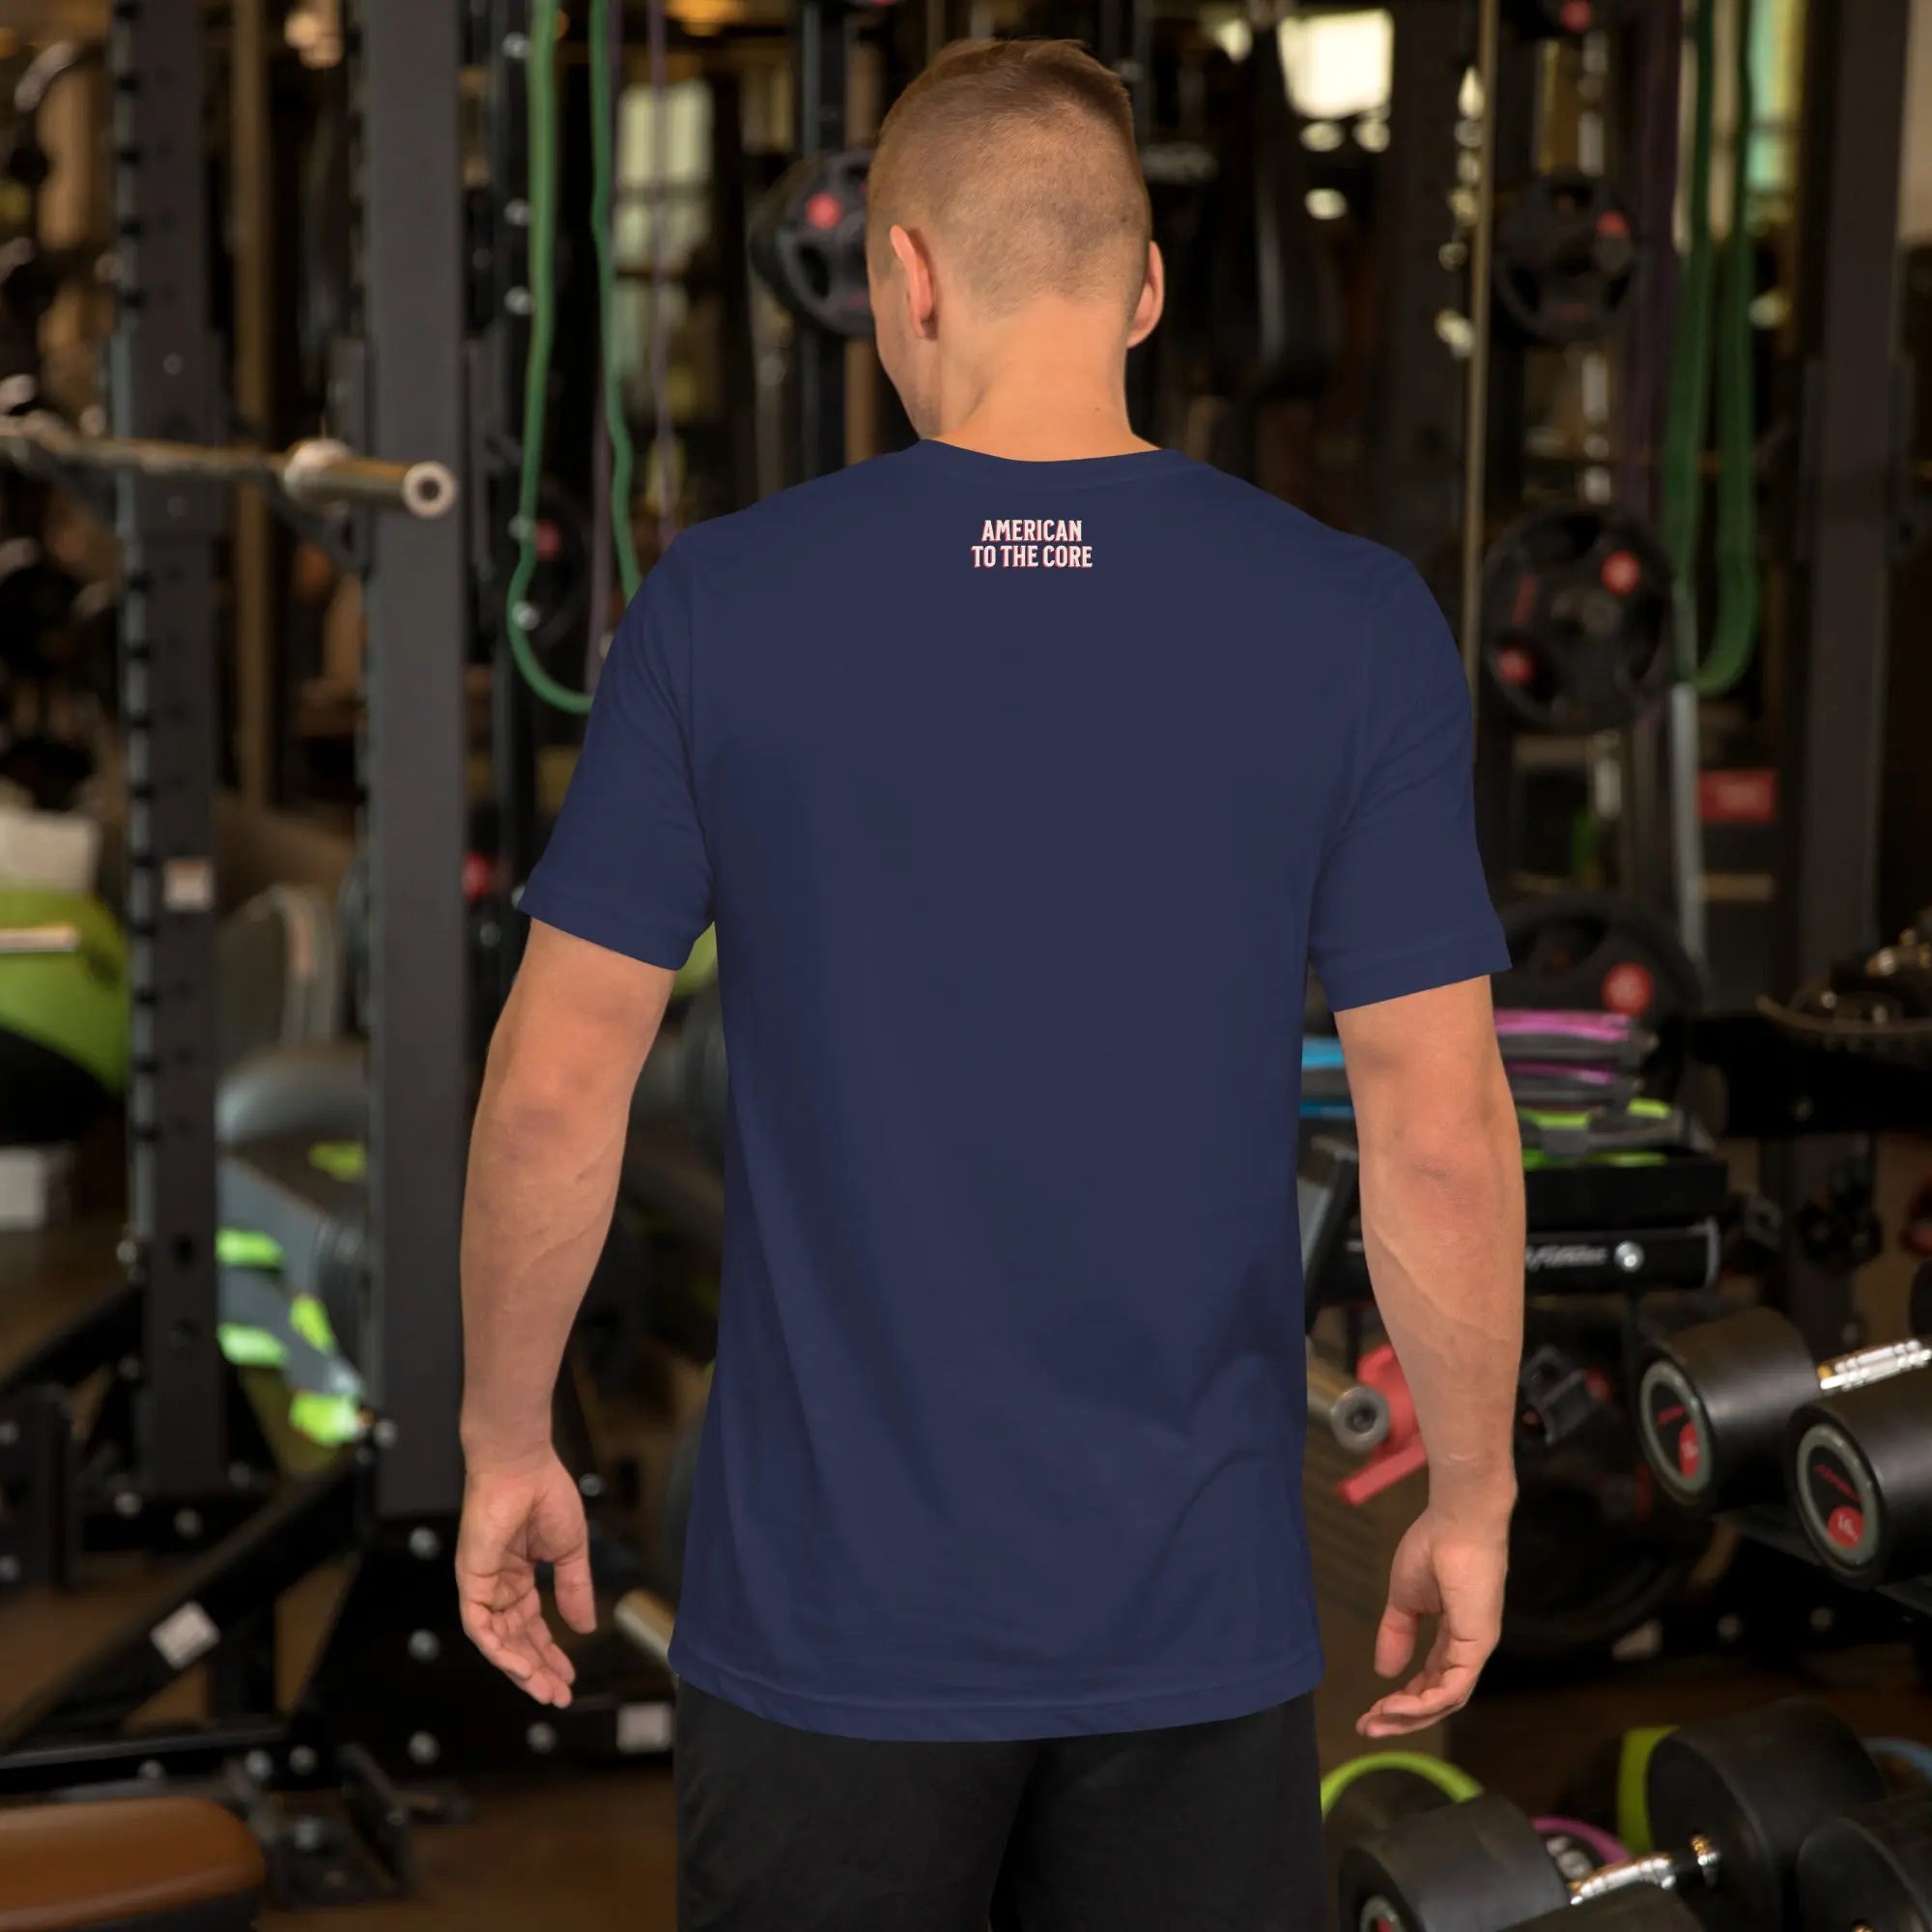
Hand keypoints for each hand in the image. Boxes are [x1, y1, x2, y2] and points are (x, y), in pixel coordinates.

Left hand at [456, 1447, 596, 1704]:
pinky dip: (499, 1649)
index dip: (550, 1653)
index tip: (569, 1677)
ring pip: (496, 1641)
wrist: (522, 1465)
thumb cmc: (545, 1494)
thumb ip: (575, 1589)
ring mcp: (482, 1584)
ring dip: (520, 1668)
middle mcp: (497, 1585)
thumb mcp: (569, 1551)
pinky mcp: (470, 1580)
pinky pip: (480, 1626)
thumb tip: (586, 1628)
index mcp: (518, 1576)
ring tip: (544, 1690)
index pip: (531, 1626)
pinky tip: (521, 1666)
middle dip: (537, 1669)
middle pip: (515, 1639)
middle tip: (558, 1695)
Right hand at [1358, 1503, 1509, 1737]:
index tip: (1369, 1712)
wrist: (1457, 1520)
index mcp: (1454, 1637)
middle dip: (1402, 1718)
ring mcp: (1475, 1648)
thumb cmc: (1434, 1546)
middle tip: (1366, 1728)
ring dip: (1409, 1715)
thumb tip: (1384, 1672)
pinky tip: (1397, 1707)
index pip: (1430, 1682)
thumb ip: (1396, 1634)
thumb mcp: (1405, 1599)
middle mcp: (1467, 1649)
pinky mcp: (1478, 1644)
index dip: (1401, 1700)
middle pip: (1438, 1699)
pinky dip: (1425, 1702)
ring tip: (1375, 1720)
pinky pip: (1453, 1686)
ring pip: (1445, 1700)